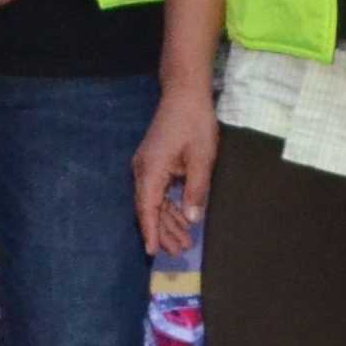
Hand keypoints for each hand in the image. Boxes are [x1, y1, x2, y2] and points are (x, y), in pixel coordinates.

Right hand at [135, 86, 219, 253]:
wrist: (185, 93)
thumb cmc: (194, 122)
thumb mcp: (201, 158)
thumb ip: (196, 190)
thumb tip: (191, 219)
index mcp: (151, 170)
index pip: (147, 208)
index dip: (151, 231)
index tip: (153, 252)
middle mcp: (143, 171)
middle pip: (150, 208)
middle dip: (164, 231)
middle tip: (180, 252)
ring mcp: (147, 166)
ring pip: (155, 201)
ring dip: (169, 221)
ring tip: (184, 242)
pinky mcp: (155, 163)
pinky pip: (159, 191)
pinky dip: (170, 206)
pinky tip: (182, 219)